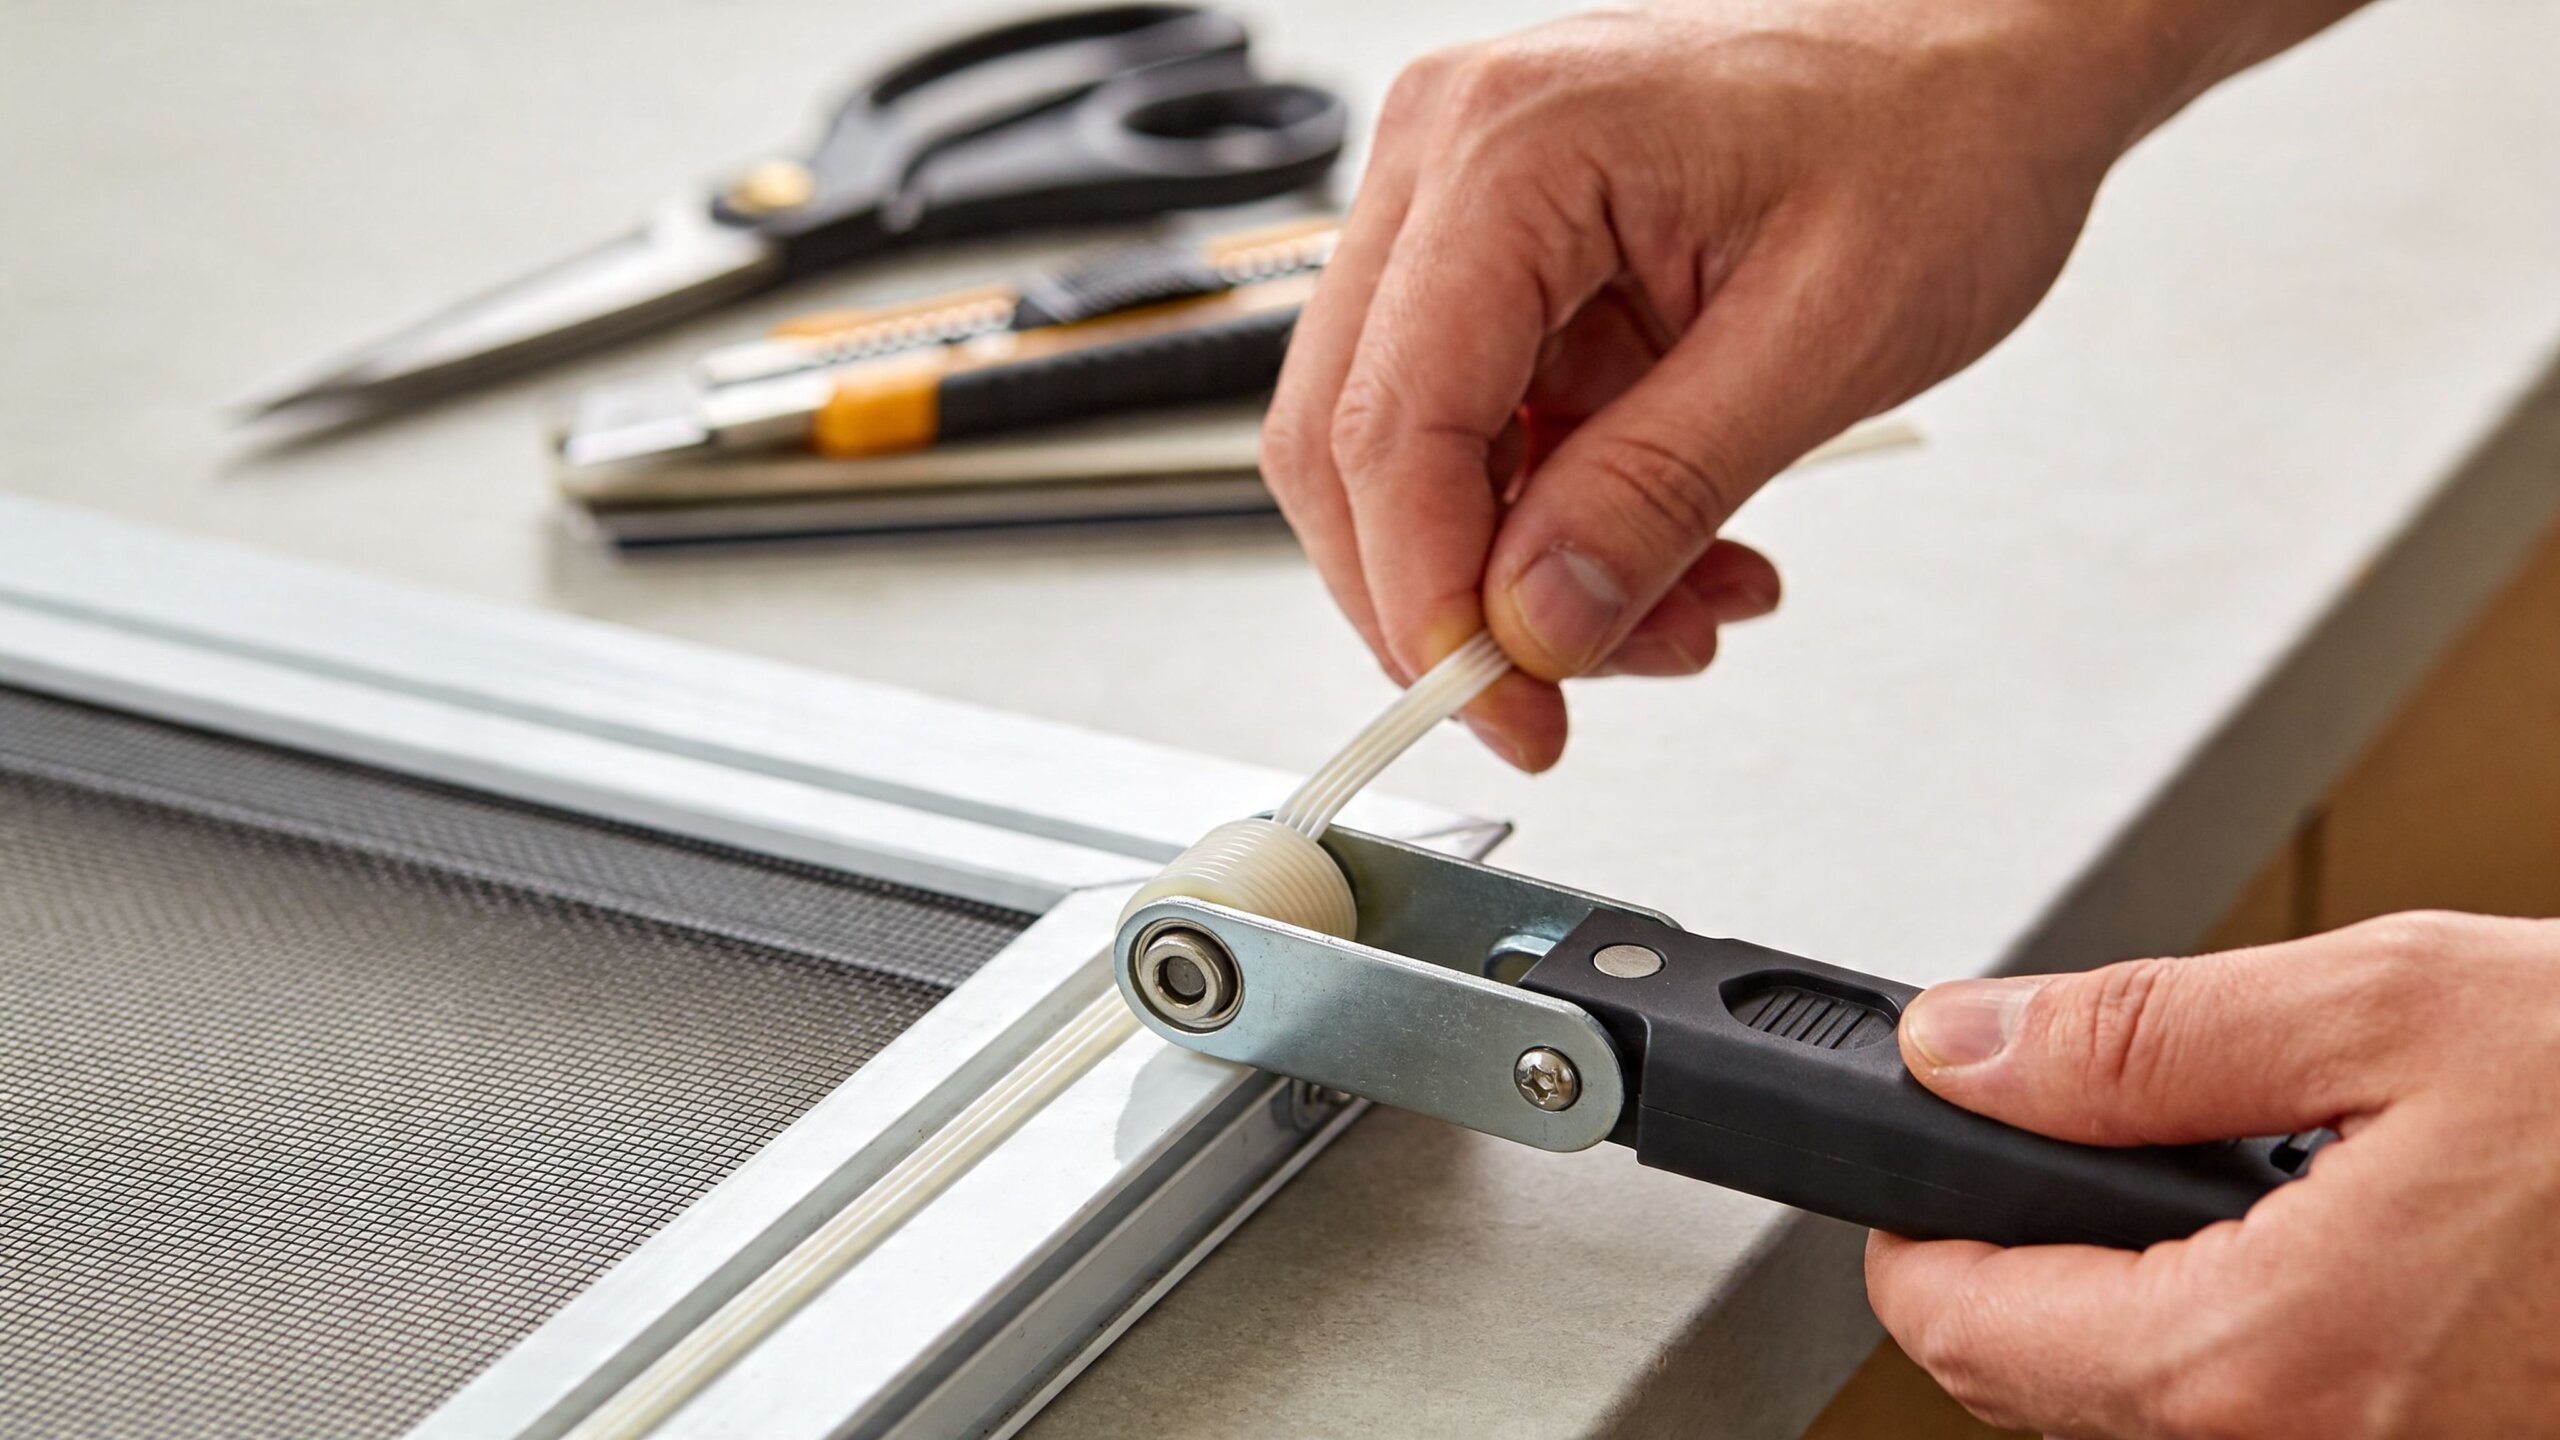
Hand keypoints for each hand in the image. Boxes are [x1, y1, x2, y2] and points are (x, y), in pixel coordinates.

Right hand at [1264, 0, 2350, 768]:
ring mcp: (1461, 203)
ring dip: (1523, 574)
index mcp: (1515, 146)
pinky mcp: (1500, 257)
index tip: (1504, 709)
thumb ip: (1660, 492)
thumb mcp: (1824, 341)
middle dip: (1451, 599)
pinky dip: (1560, 524)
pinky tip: (1679, 554)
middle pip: (1350, 443)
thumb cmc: (1940, 137)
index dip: (1429, 599)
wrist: (1992, 66)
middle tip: (1554, 700)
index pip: (1393, 423)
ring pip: (1406, 454)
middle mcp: (1451, 156)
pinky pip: (1479, 431)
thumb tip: (1535, 624)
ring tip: (1684, 615)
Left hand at [1869, 912, 2559, 1438]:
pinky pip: (2265, 1397)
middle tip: (2072, 1123)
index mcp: (2260, 1355)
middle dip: (2020, 1244)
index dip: (1911, 1217)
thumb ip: (2142, 1034)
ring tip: (2214, 1150)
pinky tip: (2303, 1219)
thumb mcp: (2386, 1008)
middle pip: (2039, 1377)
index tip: (1923, 1137)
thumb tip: (1964, 1047)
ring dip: (2136, 1278)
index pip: (1960, 1329)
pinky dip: (2239, 1311)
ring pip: (2146, 1392)